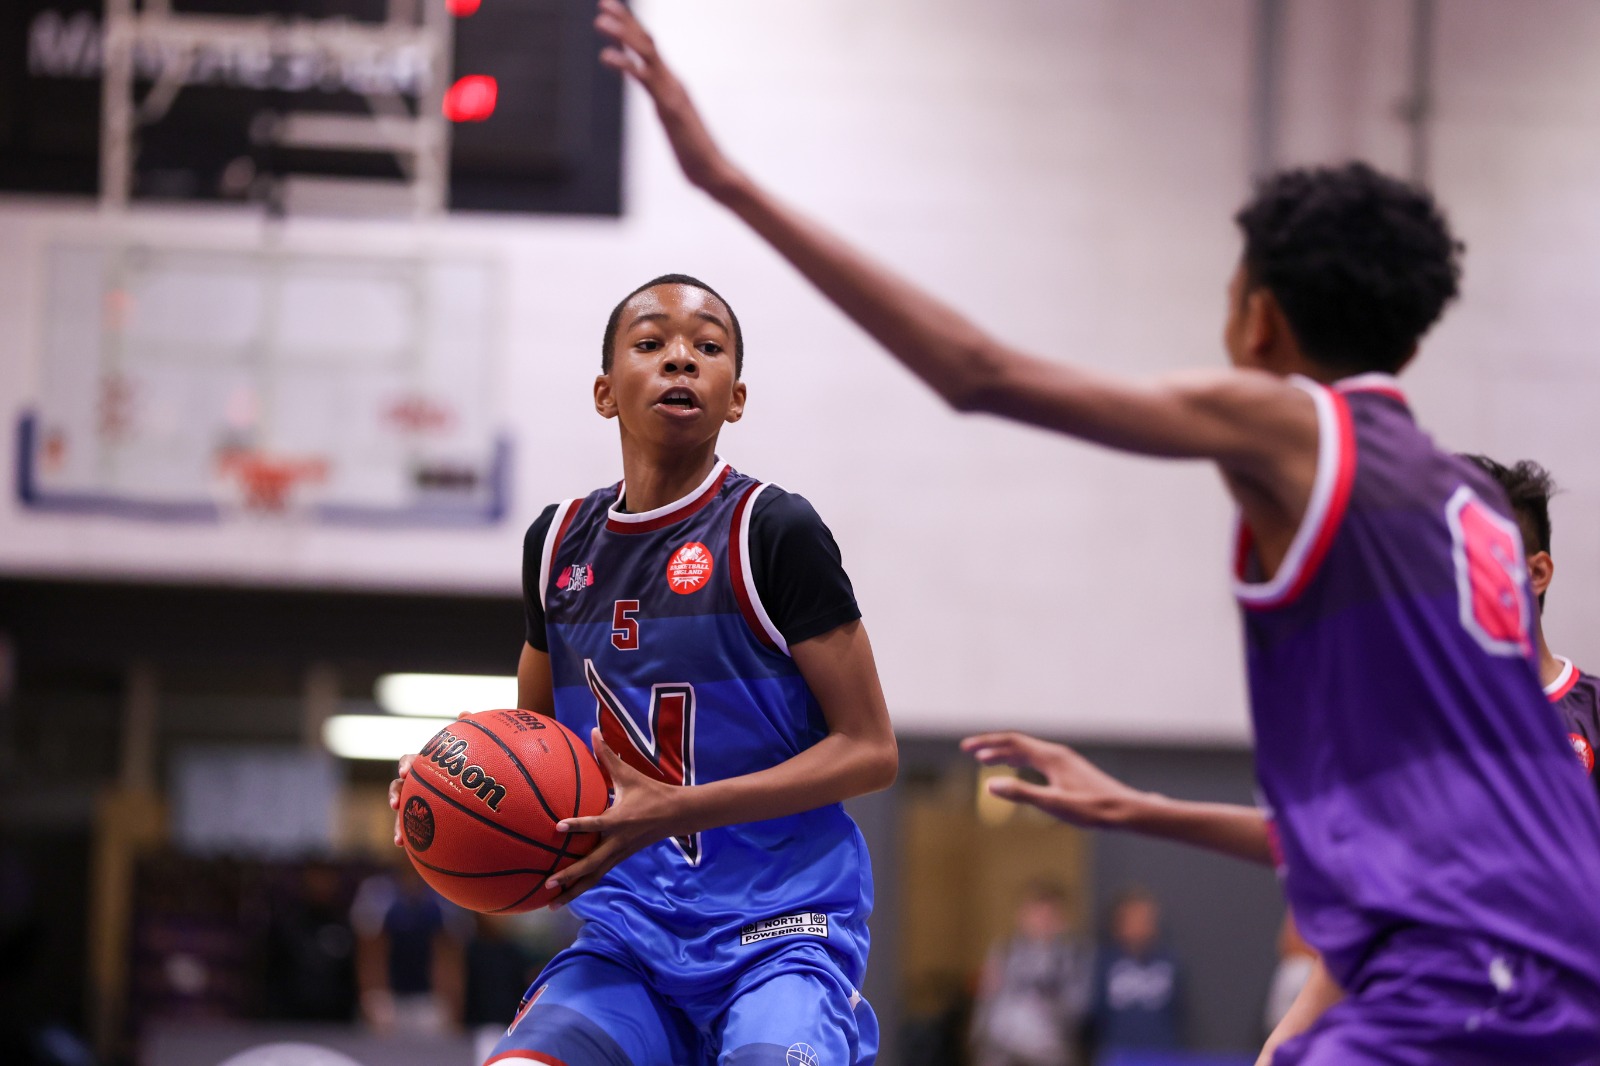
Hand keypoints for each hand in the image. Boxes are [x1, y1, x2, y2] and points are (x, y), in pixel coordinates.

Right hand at [389, 712, 471, 846]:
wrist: (484, 789)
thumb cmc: (480, 763)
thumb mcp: (477, 747)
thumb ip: (471, 731)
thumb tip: (464, 712)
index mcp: (429, 765)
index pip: (411, 761)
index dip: (406, 764)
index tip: (407, 771)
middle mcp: (422, 785)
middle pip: (400, 789)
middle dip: (395, 796)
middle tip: (396, 805)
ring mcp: (424, 805)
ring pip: (405, 814)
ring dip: (399, 825)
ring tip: (399, 839)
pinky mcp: (430, 824)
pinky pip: (421, 834)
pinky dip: (418, 844)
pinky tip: (421, 858)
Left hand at [541, 728, 684, 907]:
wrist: (677, 815)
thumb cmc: (650, 792)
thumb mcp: (629, 774)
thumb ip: (607, 755)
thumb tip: (593, 730)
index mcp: (619, 820)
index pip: (595, 824)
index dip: (577, 826)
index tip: (557, 828)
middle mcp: (617, 842)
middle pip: (592, 864)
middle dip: (570, 875)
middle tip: (548, 884)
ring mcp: (619, 854)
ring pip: (594, 877)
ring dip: (573, 891)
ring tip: (551, 904)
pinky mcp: (620, 859)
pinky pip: (599, 875)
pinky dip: (583, 886)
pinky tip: (567, 895)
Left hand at [594, 0, 742, 196]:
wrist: (713, 171)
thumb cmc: (693, 152)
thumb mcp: (670, 120)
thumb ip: (658, 99)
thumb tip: (645, 87)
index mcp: (671, 84)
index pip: (649, 46)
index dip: (630, 26)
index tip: (610, 8)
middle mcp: (672, 81)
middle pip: (647, 42)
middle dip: (625, 20)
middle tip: (603, 2)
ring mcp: (672, 92)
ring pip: (646, 54)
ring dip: (622, 34)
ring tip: (599, 21)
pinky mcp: (669, 107)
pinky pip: (646, 79)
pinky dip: (626, 64)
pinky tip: (606, 56)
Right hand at [959, 731, 1147, 827]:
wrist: (1125, 810)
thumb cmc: (1092, 809)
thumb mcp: (1053, 804)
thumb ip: (1022, 793)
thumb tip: (990, 784)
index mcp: (1050, 757)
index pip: (1012, 742)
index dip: (987, 743)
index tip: (966, 748)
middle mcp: (1056, 753)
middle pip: (1018, 743)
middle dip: (992, 746)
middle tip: (969, 752)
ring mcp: (1063, 760)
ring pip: (1028, 751)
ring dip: (1005, 753)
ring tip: (986, 760)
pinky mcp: (1068, 770)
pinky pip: (1037, 759)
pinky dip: (1020, 760)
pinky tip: (1018, 770)